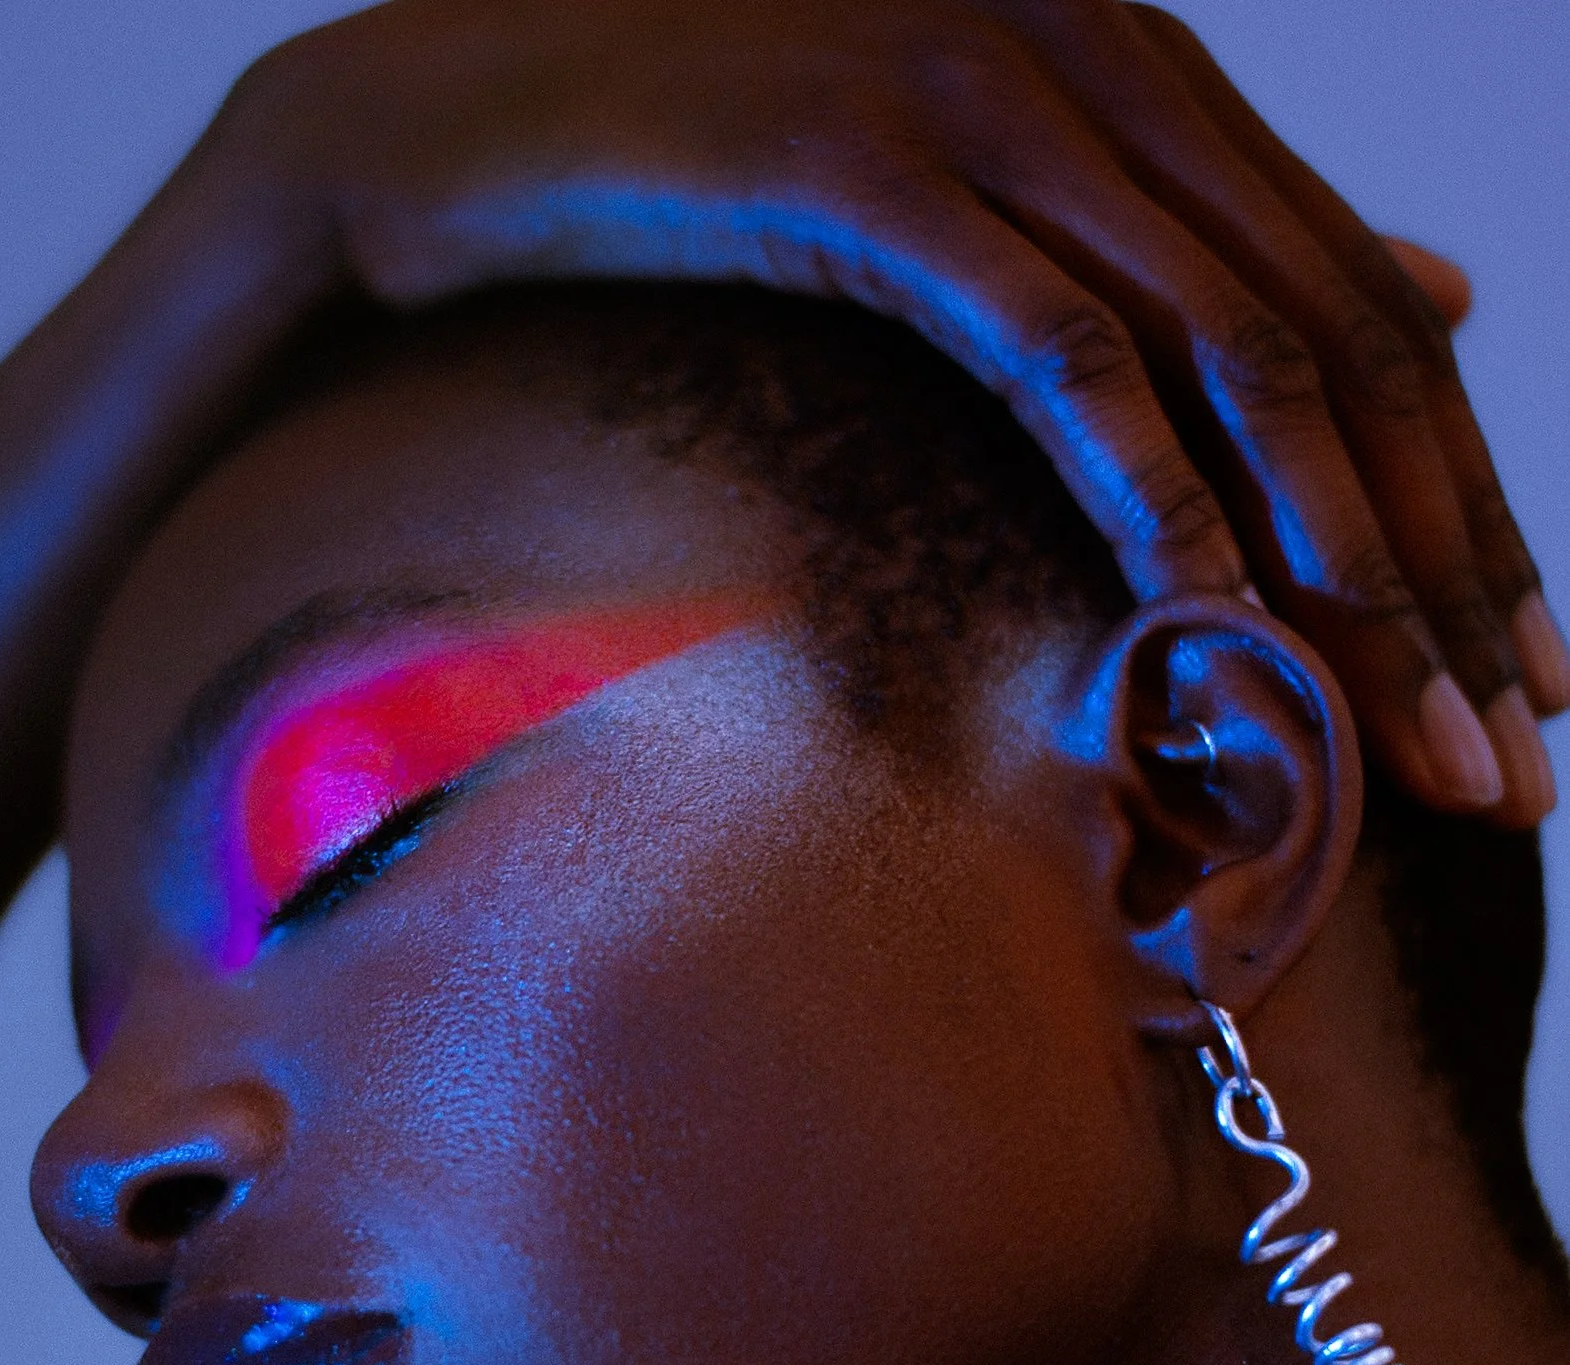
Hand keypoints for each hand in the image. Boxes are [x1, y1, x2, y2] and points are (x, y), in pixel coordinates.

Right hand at [226, 0, 1564, 821]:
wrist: (432, 140)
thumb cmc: (686, 209)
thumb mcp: (976, 231)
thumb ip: (1187, 261)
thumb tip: (1434, 293)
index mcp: (1140, 68)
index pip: (1364, 314)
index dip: (1466, 511)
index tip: (1525, 686)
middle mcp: (1095, 49)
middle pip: (1342, 346)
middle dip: (1444, 579)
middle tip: (1509, 764)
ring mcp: (981, 89)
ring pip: (1234, 355)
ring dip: (1343, 575)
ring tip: (1405, 756)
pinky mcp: (864, 158)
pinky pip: (1059, 353)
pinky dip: (1157, 504)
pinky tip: (1219, 645)